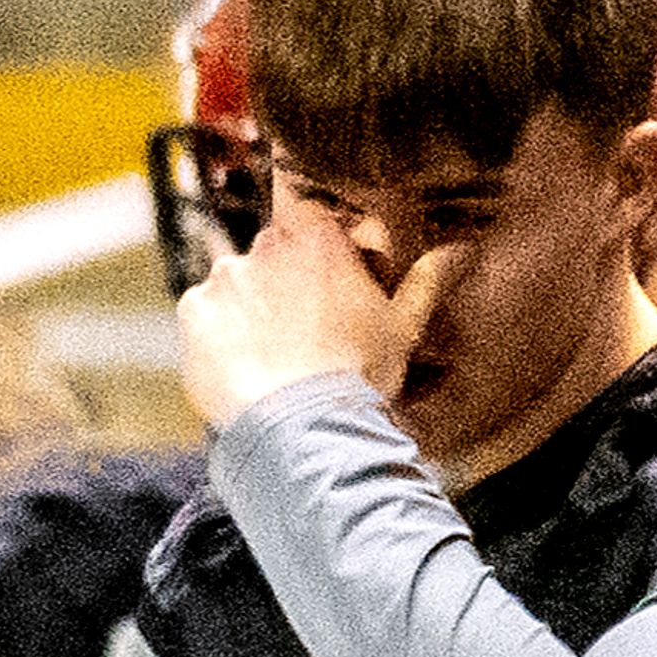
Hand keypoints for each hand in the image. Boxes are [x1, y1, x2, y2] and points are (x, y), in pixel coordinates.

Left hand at [173, 187, 450, 436]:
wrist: (301, 428)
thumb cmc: (357, 377)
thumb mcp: (403, 328)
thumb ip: (427, 280)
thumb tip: (463, 248)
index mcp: (319, 238)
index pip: (310, 228)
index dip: (314, 262)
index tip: (321, 297)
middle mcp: (267, 243)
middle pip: (269, 258)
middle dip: (279, 290)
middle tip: (296, 340)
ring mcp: (226, 276)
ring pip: (234, 287)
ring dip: (246, 314)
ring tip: (267, 362)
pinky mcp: (194, 311)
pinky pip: (201, 317)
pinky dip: (214, 338)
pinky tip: (239, 368)